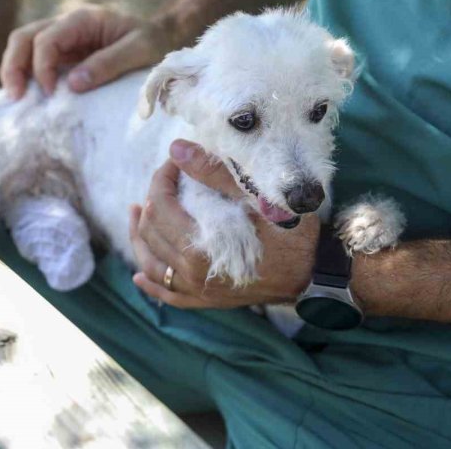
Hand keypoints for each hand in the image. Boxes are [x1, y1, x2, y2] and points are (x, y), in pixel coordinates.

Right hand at [0, 5, 173, 97]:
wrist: (164, 39)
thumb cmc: (155, 42)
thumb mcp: (140, 50)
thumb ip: (108, 63)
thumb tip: (73, 84)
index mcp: (83, 19)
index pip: (47, 39)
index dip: (42, 67)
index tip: (52, 93)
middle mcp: (67, 25)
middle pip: (24, 38)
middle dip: (14, 66)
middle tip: (17, 98)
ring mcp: (63, 40)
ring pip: (23, 48)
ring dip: (15, 71)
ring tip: (17, 100)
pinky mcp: (65, 56)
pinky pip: (36, 62)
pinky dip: (27, 77)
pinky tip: (27, 97)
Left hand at [130, 140, 318, 308]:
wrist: (315, 274)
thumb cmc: (291, 233)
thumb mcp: (256, 197)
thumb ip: (214, 174)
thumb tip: (177, 149)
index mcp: (200, 246)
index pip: (161, 205)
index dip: (162, 178)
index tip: (174, 162)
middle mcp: (192, 273)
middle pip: (151, 232)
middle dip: (152, 200)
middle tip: (165, 180)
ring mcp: (198, 290)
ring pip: (151, 263)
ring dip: (139, 236)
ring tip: (136, 214)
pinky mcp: (207, 301)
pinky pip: (169, 295)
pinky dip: (151, 283)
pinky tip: (141, 275)